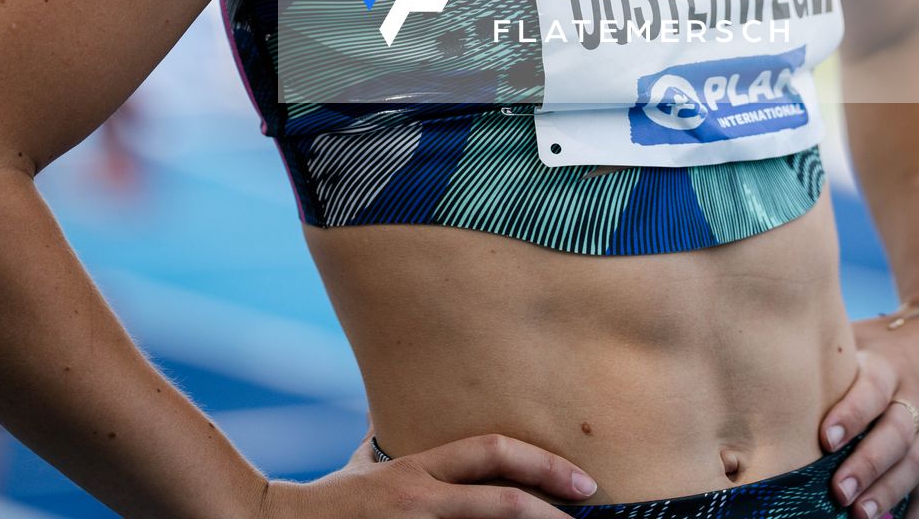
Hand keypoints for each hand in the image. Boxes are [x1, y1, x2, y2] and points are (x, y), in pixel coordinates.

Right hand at [262, 428, 599, 517]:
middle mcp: (421, 499)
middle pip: (500, 500)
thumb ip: (387, 440)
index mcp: (418, 470)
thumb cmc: (327, 504)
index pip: (491, 452)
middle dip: (550, 507)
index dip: (541, 462)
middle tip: (590, 509)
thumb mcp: (363, 465)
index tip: (581, 479)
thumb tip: (390, 409)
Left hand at [818, 315, 918, 518]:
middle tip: (839, 492)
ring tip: (860, 516)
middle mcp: (915, 400)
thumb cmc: (888, 341)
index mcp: (888, 367)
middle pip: (895, 436)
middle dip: (867, 466)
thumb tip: (775, 363)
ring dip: (887, 493)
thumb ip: (831, 354)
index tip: (826, 438)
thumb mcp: (863, 335)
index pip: (871, 390)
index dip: (850, 414)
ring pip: (913, 465)